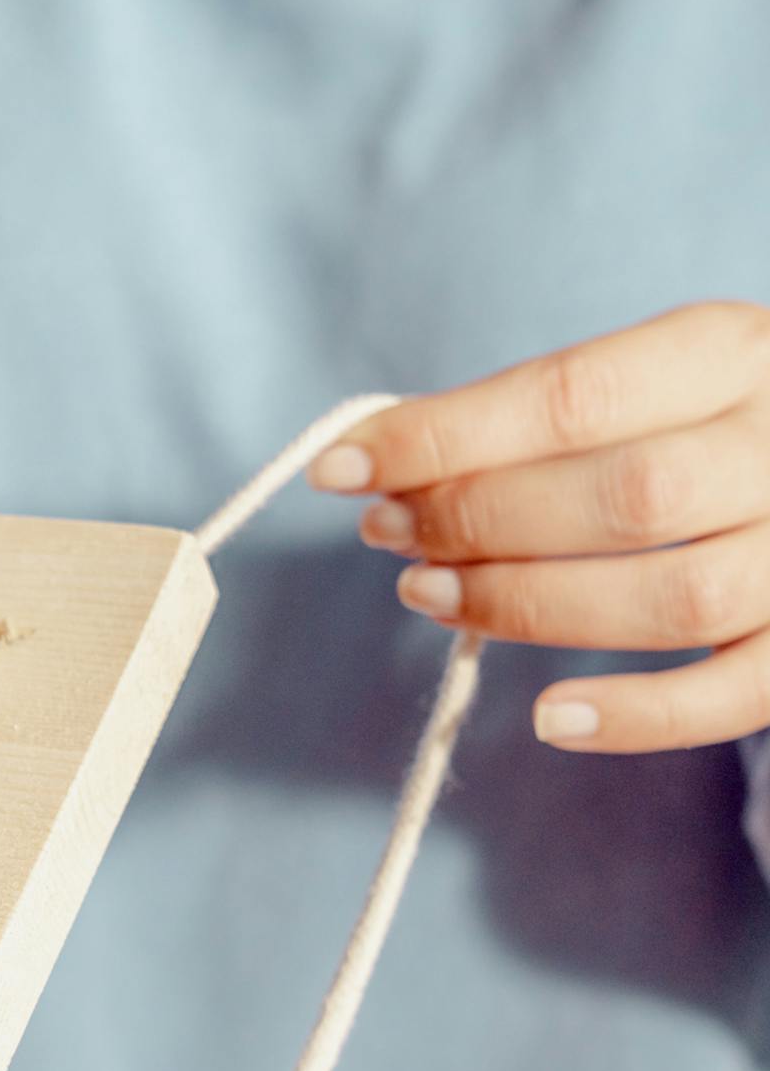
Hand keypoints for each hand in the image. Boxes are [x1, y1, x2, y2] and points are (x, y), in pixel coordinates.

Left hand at [306, 302, 769, 753]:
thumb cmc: (706, 425)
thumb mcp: (649, 380)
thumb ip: (537, 417)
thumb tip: (379, 460)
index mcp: (734, 353)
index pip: (573, 396)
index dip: (443, 437)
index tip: (341, 468)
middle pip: (621, 497)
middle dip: (477, 522)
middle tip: (388, 531)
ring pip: (670, 598)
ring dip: (526, 606)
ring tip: (426, 592)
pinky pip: (735, 696)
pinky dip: (639, 717)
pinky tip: (551, 717)